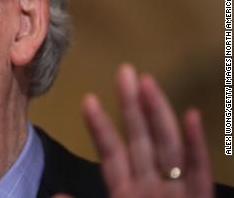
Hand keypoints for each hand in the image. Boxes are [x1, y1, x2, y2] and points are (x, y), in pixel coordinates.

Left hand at [80, 64, 213, 197]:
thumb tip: (57, 194)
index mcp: (124, 192)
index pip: (111, 152)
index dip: (100, 126)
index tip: (88, 99)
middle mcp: (150, 185)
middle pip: (139, 138)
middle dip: (131, 104)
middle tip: (124, 71)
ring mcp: (176, 191)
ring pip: (167, 145)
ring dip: (158, 112)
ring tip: (147, 81)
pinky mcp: (200, 197)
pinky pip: (199, 170)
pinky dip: (196, 144)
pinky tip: (191, 115)